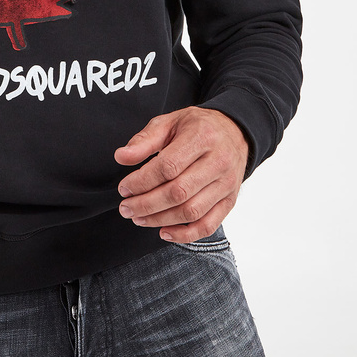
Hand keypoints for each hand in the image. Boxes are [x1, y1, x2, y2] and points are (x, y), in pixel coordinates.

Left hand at [113, 107, 249, 242]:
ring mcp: (227, 183)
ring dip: (160, 220)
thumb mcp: (169, 122)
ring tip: (138, 218)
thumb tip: (121, 157)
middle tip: (125, 208)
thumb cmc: (197, 127)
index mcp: (202, 137)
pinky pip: (208, 225)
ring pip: (191, 211)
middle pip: (178, 192)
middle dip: (146, 204)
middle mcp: (218, 161)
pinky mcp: (230, 200)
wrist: (234, 131)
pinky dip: (185, 235)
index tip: (124, 188)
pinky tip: (164, 232)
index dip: (142, 181)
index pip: (168, 167)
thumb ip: (144, 140)